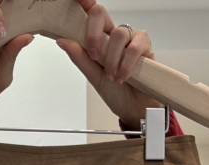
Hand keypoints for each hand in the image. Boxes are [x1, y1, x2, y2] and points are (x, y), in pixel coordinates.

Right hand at [0, 0, 33, 132]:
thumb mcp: (2, 77)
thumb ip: (12, 56)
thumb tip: (28, 36)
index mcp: (6, 42)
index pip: (16, 18)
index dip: (22, 10)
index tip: (30, 9)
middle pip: (0, 5)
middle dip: (8, 3)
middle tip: (15, 15)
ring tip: (0, 30)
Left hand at [57, 1, 162, 130]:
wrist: (134, 109)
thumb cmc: (116, 93)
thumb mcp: (94, 76)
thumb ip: (80, 58)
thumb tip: (63, 41)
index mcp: (100, 39)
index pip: (91, 15)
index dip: (85, 4)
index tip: (80, 1)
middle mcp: (114, 35)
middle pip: (101, 14)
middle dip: (93, 35)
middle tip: (94, 57)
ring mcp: (130, 38)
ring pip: (119, 34)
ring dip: (113, 59)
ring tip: (113, 76)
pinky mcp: (145, 46)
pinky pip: (136, 46)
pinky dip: (127, 63)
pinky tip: (124, 76)